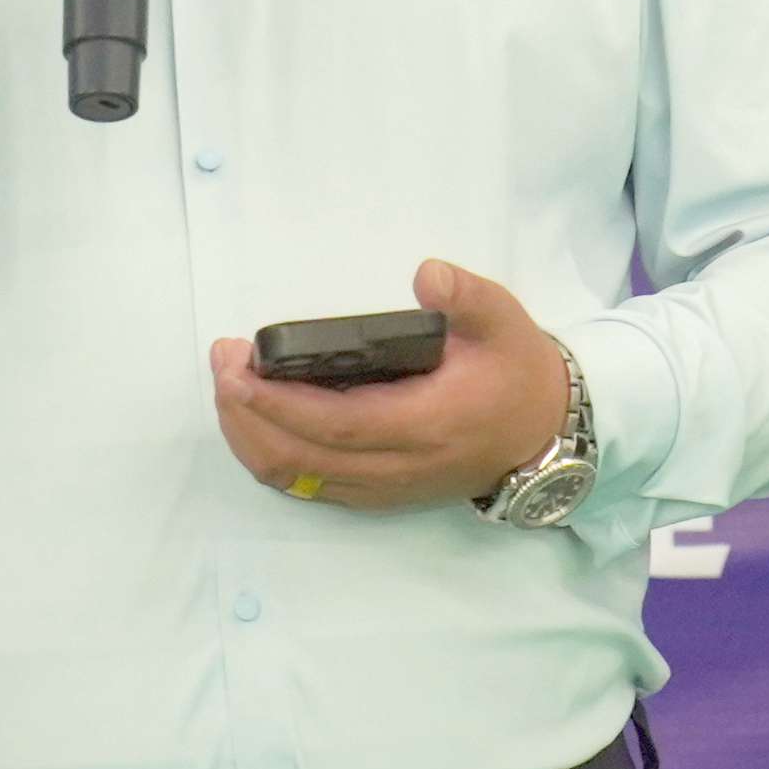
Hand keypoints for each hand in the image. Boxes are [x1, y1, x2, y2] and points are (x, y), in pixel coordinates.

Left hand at [211, 261, 570, 513]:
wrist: (545, 434)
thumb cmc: (517, 373)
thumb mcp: (505, 322)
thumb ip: (467, 297)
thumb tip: (426, 275)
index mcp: (425, 424)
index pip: (334, 423)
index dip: (277, 401)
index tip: (237, 367)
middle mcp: (397, 466)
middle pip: (299, 455)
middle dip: (246, 411)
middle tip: (222, 363)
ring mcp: (384, 487)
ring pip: (295, 476)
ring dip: (250, 436)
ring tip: (229, 387)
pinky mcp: (377, 493)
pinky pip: (308, 484)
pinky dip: (270, 455)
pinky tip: (253, 420)